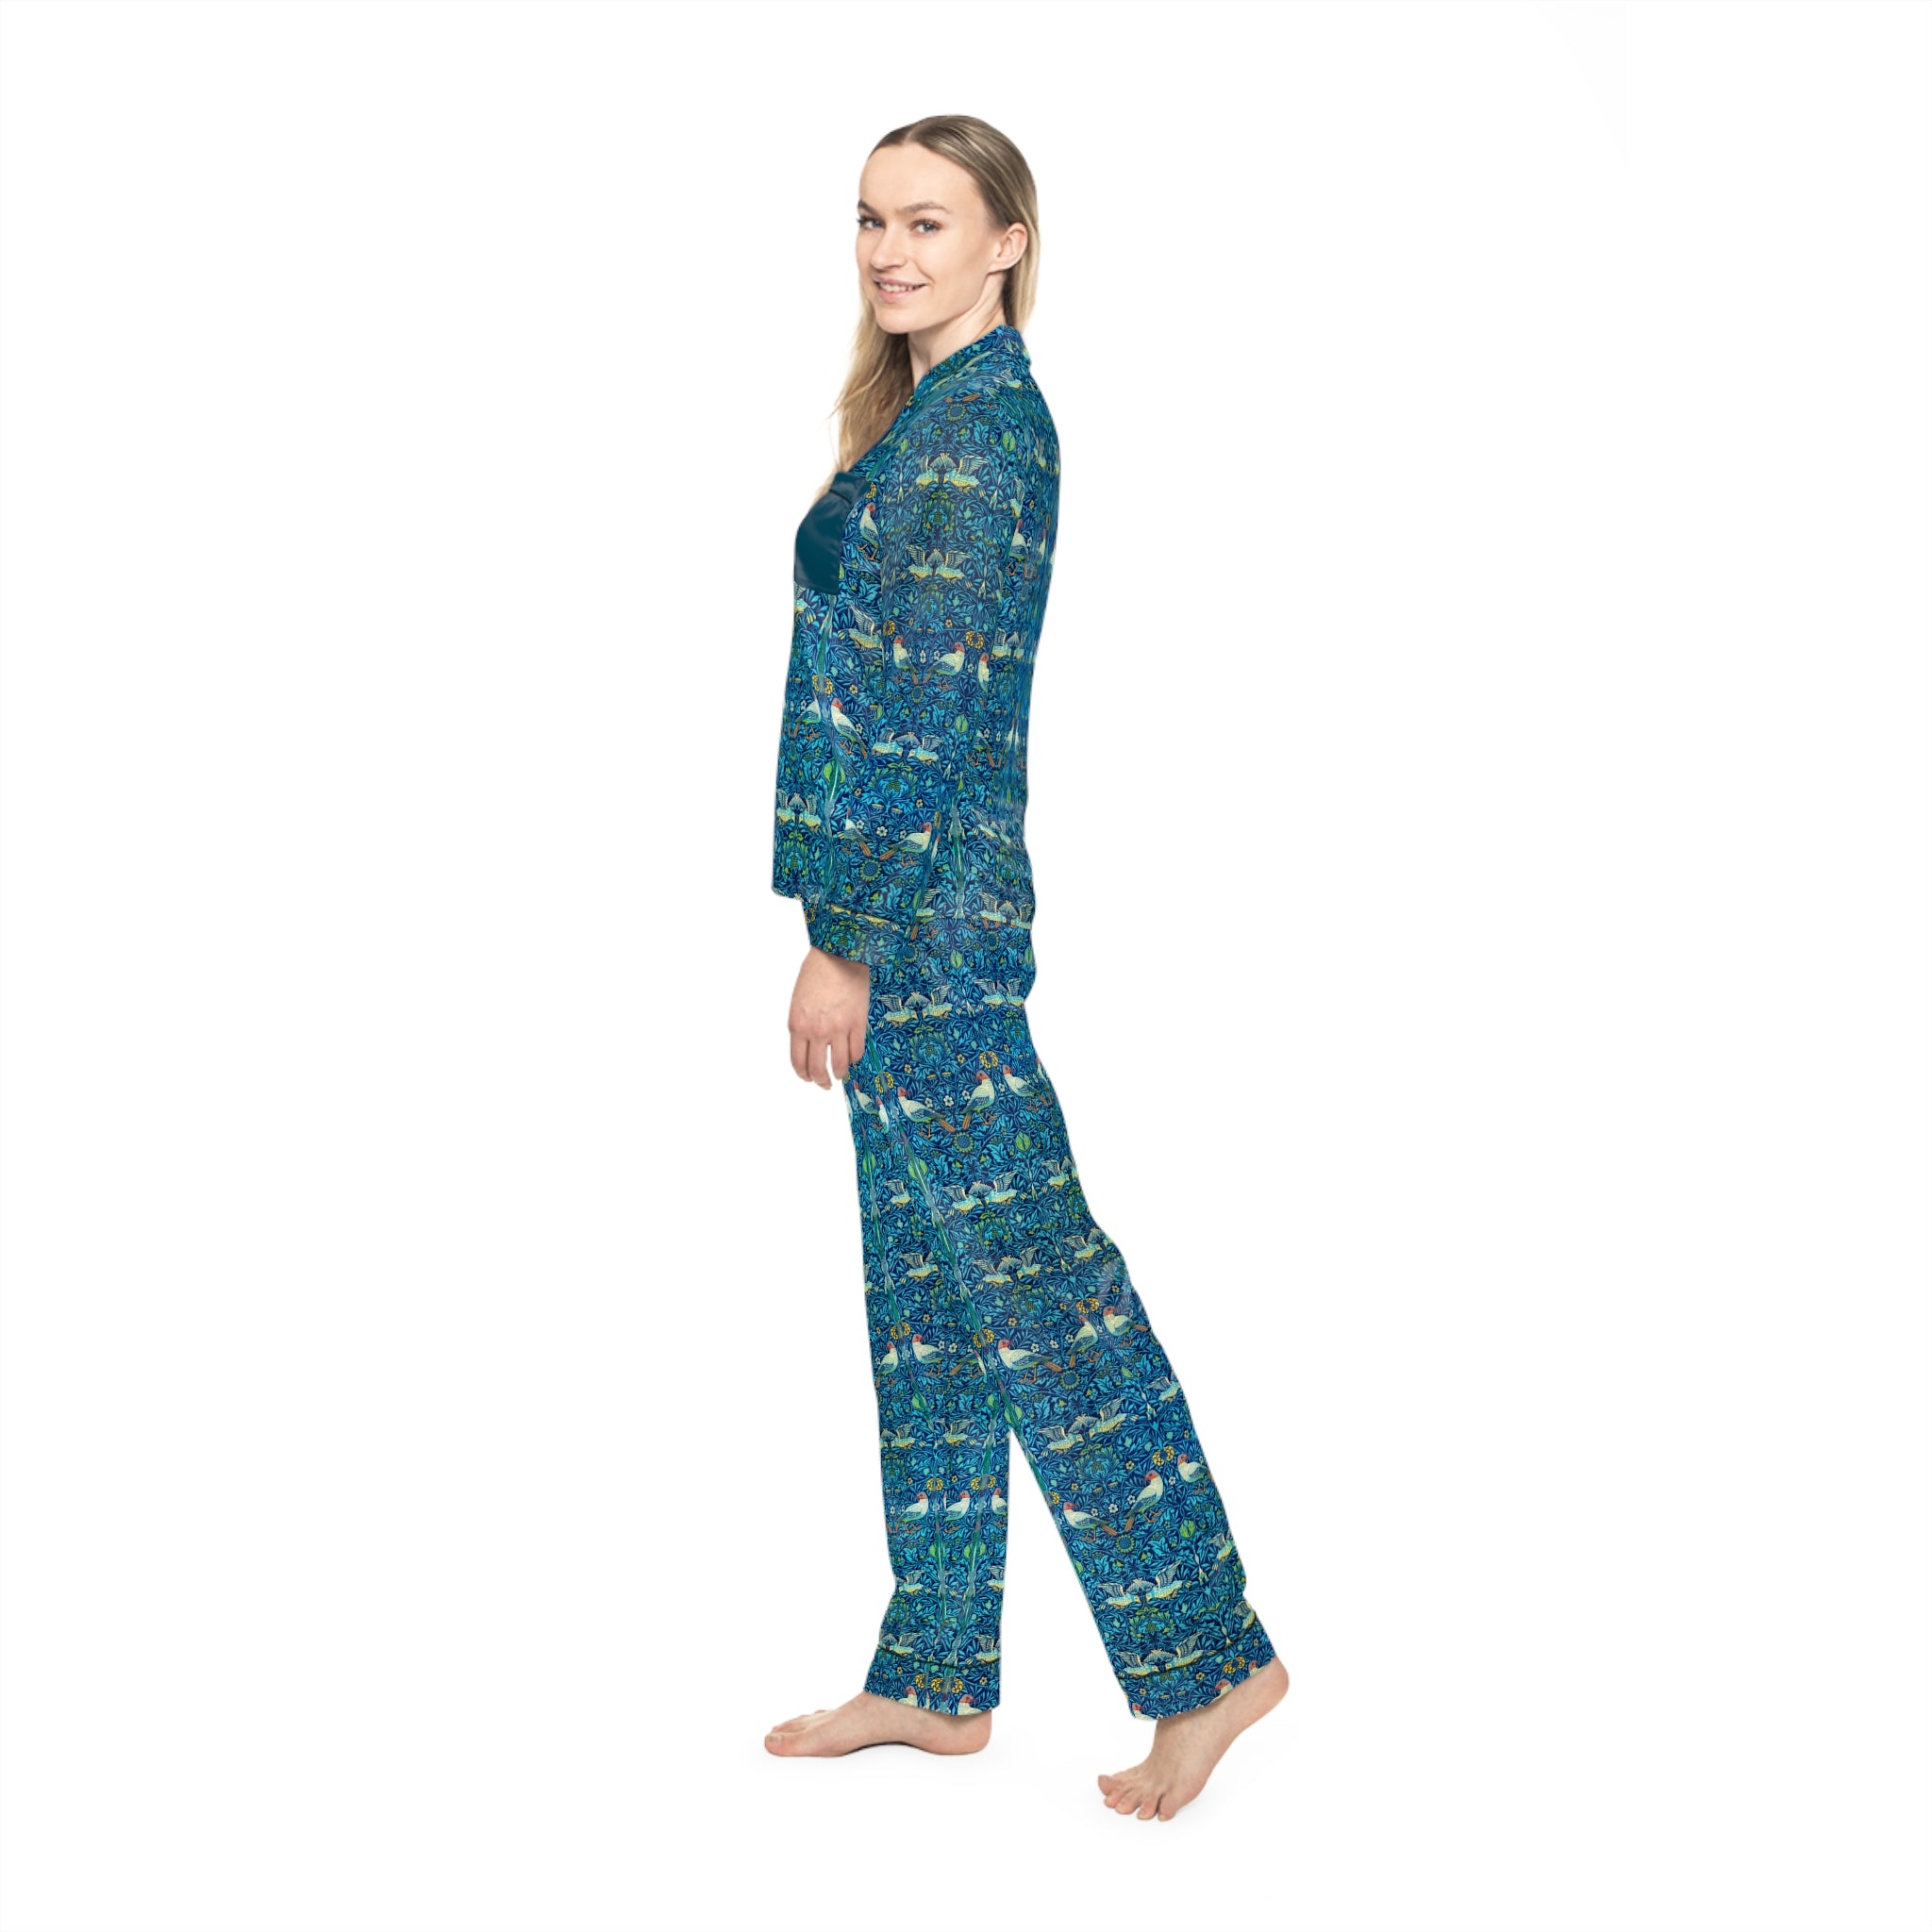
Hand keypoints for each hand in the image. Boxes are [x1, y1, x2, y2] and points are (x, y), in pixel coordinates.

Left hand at [789, 945, 870, 1088]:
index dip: (804, 1075)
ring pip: (839, 1065)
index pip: (798, 1061)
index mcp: (797, 1025)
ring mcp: (839, 1029)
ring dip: (840, 1074)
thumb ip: (802, 1025)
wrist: (839, 955)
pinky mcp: (858, 1024)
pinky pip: (856, 1051)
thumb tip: (810, 1044)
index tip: (808, 1078)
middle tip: (824, 1084)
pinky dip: (854, 1058)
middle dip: (821, 1081)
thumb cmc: (817, 972)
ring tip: (841, 1074)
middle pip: (817, 1069)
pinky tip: (853, 1056)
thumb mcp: (798, 1001)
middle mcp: (816, 1031)